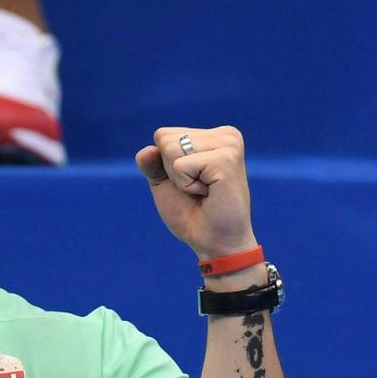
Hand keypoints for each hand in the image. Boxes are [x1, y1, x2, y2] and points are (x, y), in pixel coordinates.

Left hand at [135, 126, 256, 258]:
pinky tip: (208, 193)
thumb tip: (147, 150)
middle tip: (197, 189)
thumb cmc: (191, 213)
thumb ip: (152, 163)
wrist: (214, 242)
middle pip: (165, 139)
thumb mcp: (164, 183)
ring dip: (180, 179)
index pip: (163, 135)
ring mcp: (229, 144)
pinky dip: (186, 186)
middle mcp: (226, 134)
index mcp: (213, 136)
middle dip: (171, 171)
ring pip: (171, 150)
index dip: (165, 165)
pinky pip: (181, 166)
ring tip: (204, 191)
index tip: (190, 182)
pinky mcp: (226, 159)